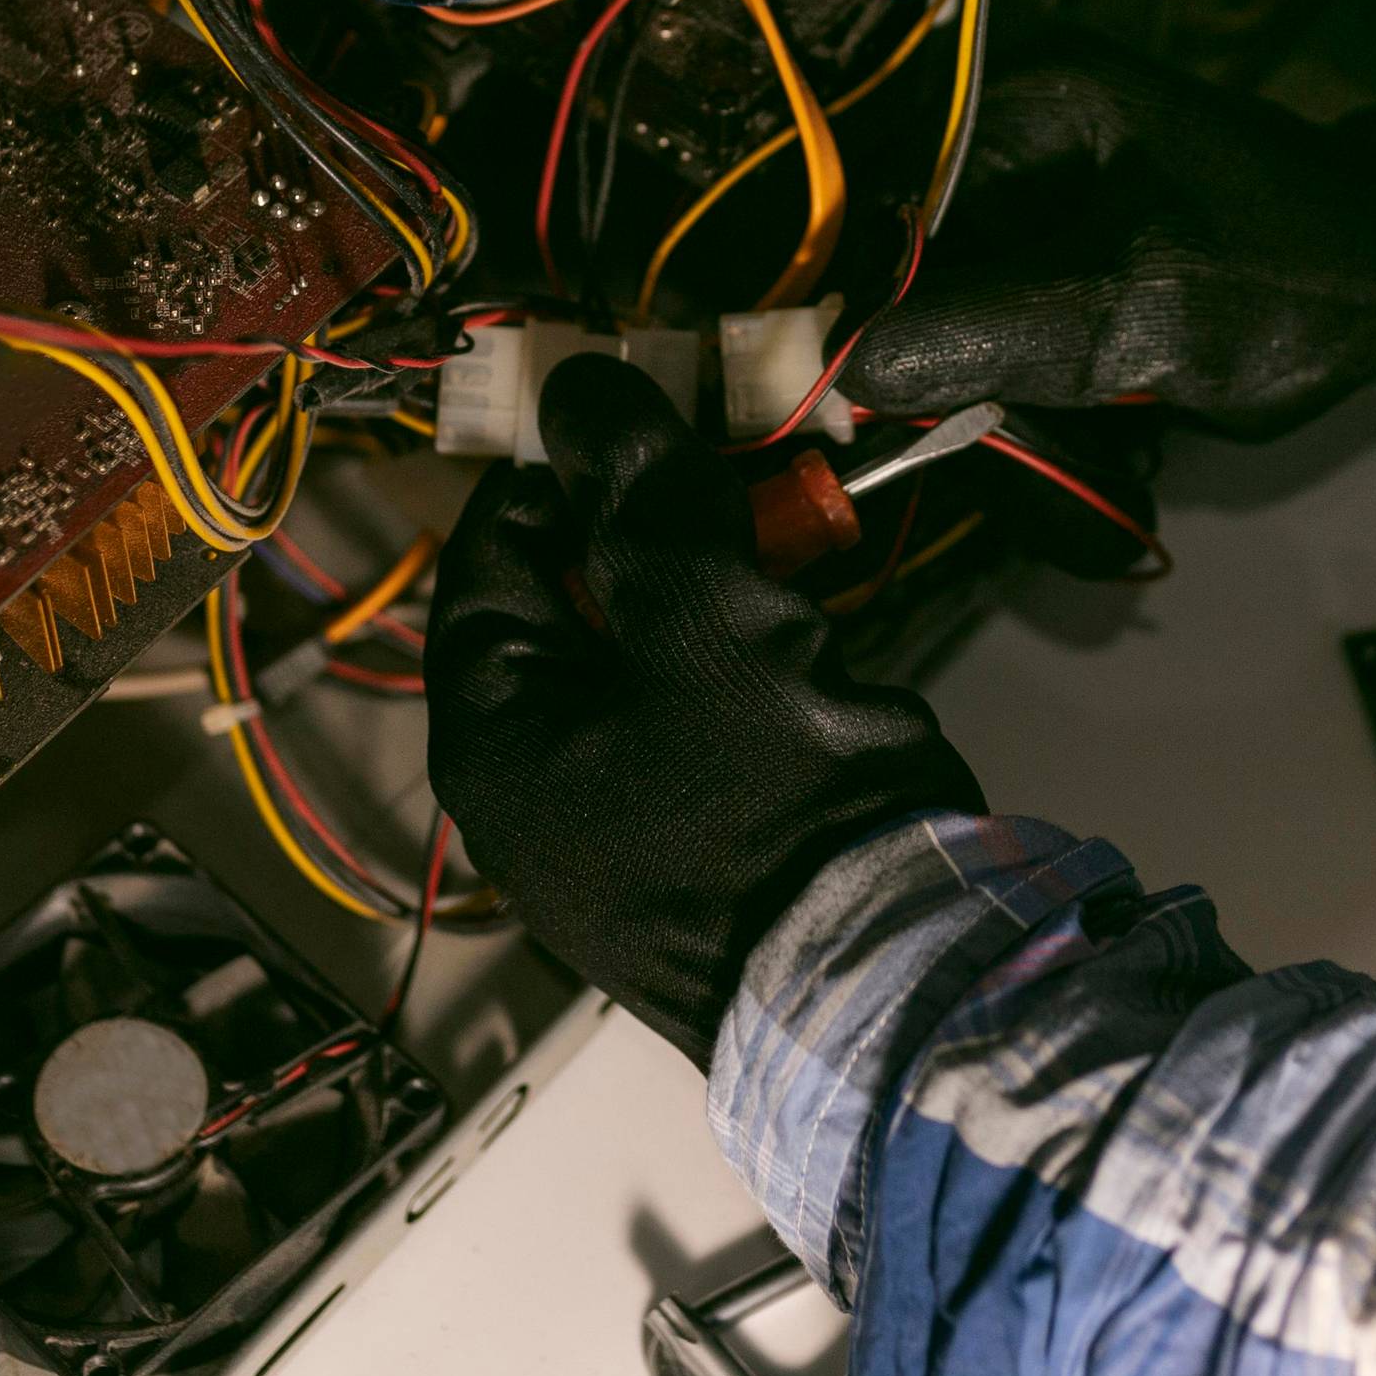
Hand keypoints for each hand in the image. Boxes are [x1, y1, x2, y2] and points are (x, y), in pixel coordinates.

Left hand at [425, 354, 983, 1062]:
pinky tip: (816, 643)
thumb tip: (582, 391)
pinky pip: (703, 731)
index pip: (491, 560)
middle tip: (740, 475)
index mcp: (493, 736)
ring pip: (650, 665)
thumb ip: (642, 495)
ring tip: (795, 546)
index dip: (562, 473)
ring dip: (720, 591)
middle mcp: (535, 793)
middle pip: (574, 611)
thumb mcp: (703, 617)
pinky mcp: (700, 862)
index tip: (638, 415)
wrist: (884, 985)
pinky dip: (752, 669)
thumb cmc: (766, 801)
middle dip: (661, 531)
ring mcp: (618, 838)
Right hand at [843, 38, 1375, 436]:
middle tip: (1027, 470)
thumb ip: (989, 334)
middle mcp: (1005, 133)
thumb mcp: (1141, 314)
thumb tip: (847, 368)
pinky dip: (1040, 411)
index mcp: (1020, 103)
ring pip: (946, 327)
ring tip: (1103, 473)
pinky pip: (1000, 341)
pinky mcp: (1056, 255)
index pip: (864, 205)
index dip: (846, 315)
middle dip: (949, 390)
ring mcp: (1031, 196)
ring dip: (1006, 420)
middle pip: (896, 277)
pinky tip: (1110, 451)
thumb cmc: (1302, 273)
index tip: (852, 414)